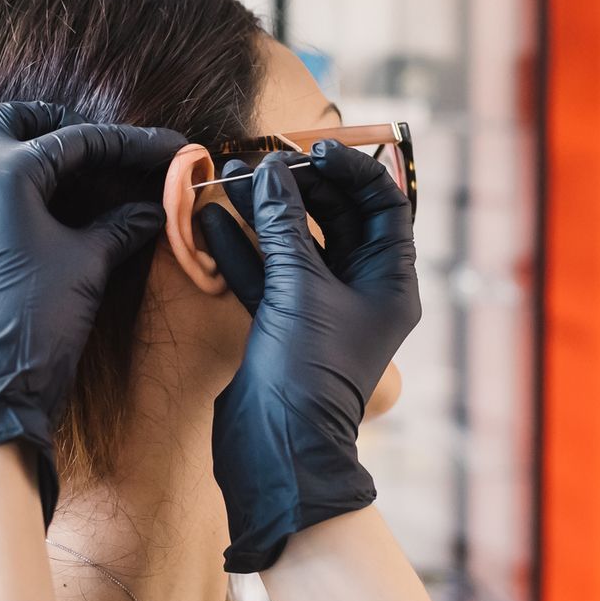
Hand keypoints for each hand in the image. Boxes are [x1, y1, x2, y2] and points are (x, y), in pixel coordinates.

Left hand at [0, 101, 184, 520]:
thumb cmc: (38, 319)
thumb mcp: (89, 262)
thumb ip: (121, 224)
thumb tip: (154, 208)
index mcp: (2, 174)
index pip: (76, 141)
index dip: (128, 144)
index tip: (166, 148)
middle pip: (9, 122)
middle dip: (54, 123)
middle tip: (97, 141)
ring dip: (7, 149)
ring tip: (50, 166)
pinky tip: (20, 211)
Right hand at [196, 142, 419, 571]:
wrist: (277, 450)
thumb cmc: (307, 372)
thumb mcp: (299, 288)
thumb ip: (285, 225)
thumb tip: (270, 172)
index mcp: (390, 281)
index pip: (383, 205)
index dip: (352, 170)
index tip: (313, 150)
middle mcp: (361, 291)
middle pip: (336, 217)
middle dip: (298, 186)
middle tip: (261, 159)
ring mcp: (319, 308)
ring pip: (293, 243)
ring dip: (262, 210)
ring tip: (227, 174)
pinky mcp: (280, 324)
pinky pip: (263, 273)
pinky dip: (239, 246)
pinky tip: (209, 218)